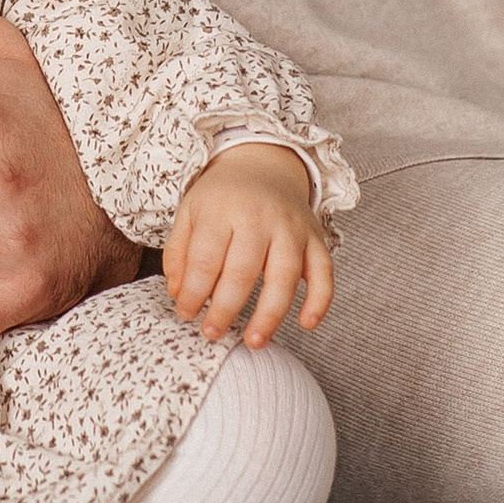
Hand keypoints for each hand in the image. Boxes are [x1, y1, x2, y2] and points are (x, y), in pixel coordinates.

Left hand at [161, 145, 334, 346]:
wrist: (263, 161)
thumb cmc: (222, 196)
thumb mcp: (189, 212)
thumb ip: (178, 252)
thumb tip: (178, 294)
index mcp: (222, 210)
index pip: (206, 258)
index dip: (194, 292)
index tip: (186, 314)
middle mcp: (259, 217)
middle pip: (243, 270)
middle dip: (226, 308)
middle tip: (212, 333)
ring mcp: (291, 228)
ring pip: (285, 275)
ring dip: (270, 313)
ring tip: (254, 341)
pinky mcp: (316, 238)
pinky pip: (325, 272)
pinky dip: (320, 299)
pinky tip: (307, 323)